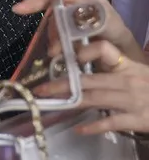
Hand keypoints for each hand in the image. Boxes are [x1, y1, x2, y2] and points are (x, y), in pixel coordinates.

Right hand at [13, 0, 141, 61]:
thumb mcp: (107, 21)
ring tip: (57, 52)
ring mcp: (67, 14)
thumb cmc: (114, 32)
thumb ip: (86, 14)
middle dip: (34, 3)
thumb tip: (65, 7)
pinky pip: (53, 33)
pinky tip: (56, 54)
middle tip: (18, 9)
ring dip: (52, 34)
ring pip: (50, 18)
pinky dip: (53, 44)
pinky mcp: (64, 30)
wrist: (121, 54)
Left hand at [34, 40, 148, 134]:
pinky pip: (113, 122)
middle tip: (40, 88)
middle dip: (62, 84)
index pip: (103, 49)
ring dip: (71, 101)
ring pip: (95, 98)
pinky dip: (95, 126)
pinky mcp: (138, 119)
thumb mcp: (136, 72)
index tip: (62, 57)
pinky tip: (80, 129)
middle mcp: (127, 80)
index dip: (83, 51)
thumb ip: (113, 69)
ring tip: (51, 103)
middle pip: (89, 79)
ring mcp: (132, 100)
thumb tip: (80, 67)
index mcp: (126, 65)